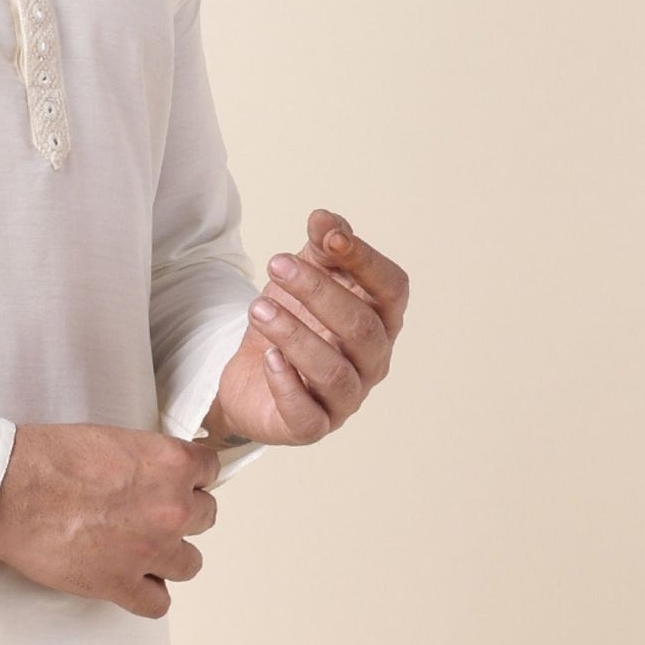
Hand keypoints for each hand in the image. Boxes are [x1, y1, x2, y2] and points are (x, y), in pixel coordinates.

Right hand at [0, 421, 223, 617]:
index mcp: (170, 463)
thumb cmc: (46, 458)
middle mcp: (171, 508)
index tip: (177, 482)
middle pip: (205, 517)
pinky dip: (146, 594)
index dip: (190, 477)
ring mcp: (150, 551)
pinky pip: (158, 603)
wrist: (8, 490)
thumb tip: (156, 473)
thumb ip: (146, 458)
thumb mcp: (112, 437)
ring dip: (170, 557)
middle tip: (152, 514)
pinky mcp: (122, 584)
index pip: (210, 470)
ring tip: (143, 550)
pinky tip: (131, 582)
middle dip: (181, 515)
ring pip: (190, 564)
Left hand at [204, 208, 408, 448]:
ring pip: (333, 371)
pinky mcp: (311, 426)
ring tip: (257, 308)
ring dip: (295, 335)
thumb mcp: (305, 275)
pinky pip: (306, 413)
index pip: (391, 289)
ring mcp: (345, 398)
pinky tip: (267, 357)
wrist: (253, 375)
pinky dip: (287, 384)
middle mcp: (372, 361)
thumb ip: (321, 247)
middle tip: (275, 265)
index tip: (328, 236)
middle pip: (362, 327)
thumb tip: (323, 218)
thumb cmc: (294, 321)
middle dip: (319, 292)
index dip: (365, 260)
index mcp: (381, 319)